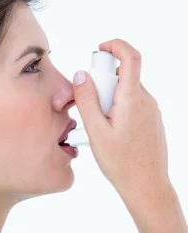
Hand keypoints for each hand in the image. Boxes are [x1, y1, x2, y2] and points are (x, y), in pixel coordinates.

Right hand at [73, 38, 170, 200]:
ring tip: (100, 129)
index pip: (131, 57)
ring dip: (109, 102)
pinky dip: (117, 112)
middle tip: (91, 110)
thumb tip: (82, 76)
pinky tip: (111, 136)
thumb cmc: (122, 163)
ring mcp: (151, 111)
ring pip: (126, 93)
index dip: (116, 46)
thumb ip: (87, 101)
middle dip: (102, 85)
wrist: (146, 186)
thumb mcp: (96, 132)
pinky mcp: (151, 121)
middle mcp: (146, 101)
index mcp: (133, 99)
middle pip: (122, 77)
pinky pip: (132, 106)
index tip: (100, 50)